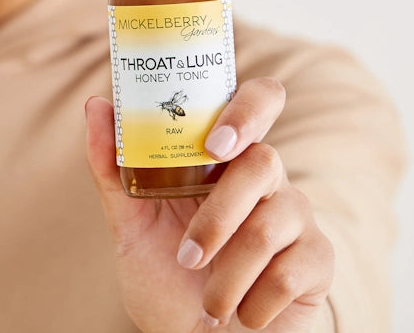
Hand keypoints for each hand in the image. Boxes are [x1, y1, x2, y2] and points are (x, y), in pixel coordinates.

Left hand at [85, 77, 333, 331]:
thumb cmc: (169, 279)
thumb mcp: (131, 226)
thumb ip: (114, 168)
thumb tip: (96, 104)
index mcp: (226, 160)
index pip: (256, 102)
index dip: (246, 110)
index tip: (213, 144)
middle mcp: (266, 179)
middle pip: (265, 160)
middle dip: (224, 209)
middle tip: (193, 248)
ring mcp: (296, 217)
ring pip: (270, 223)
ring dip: (226, 275)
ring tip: (208, 301)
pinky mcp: (317, 260)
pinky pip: (291, 271)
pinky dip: (255, 303)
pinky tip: (244, 313)